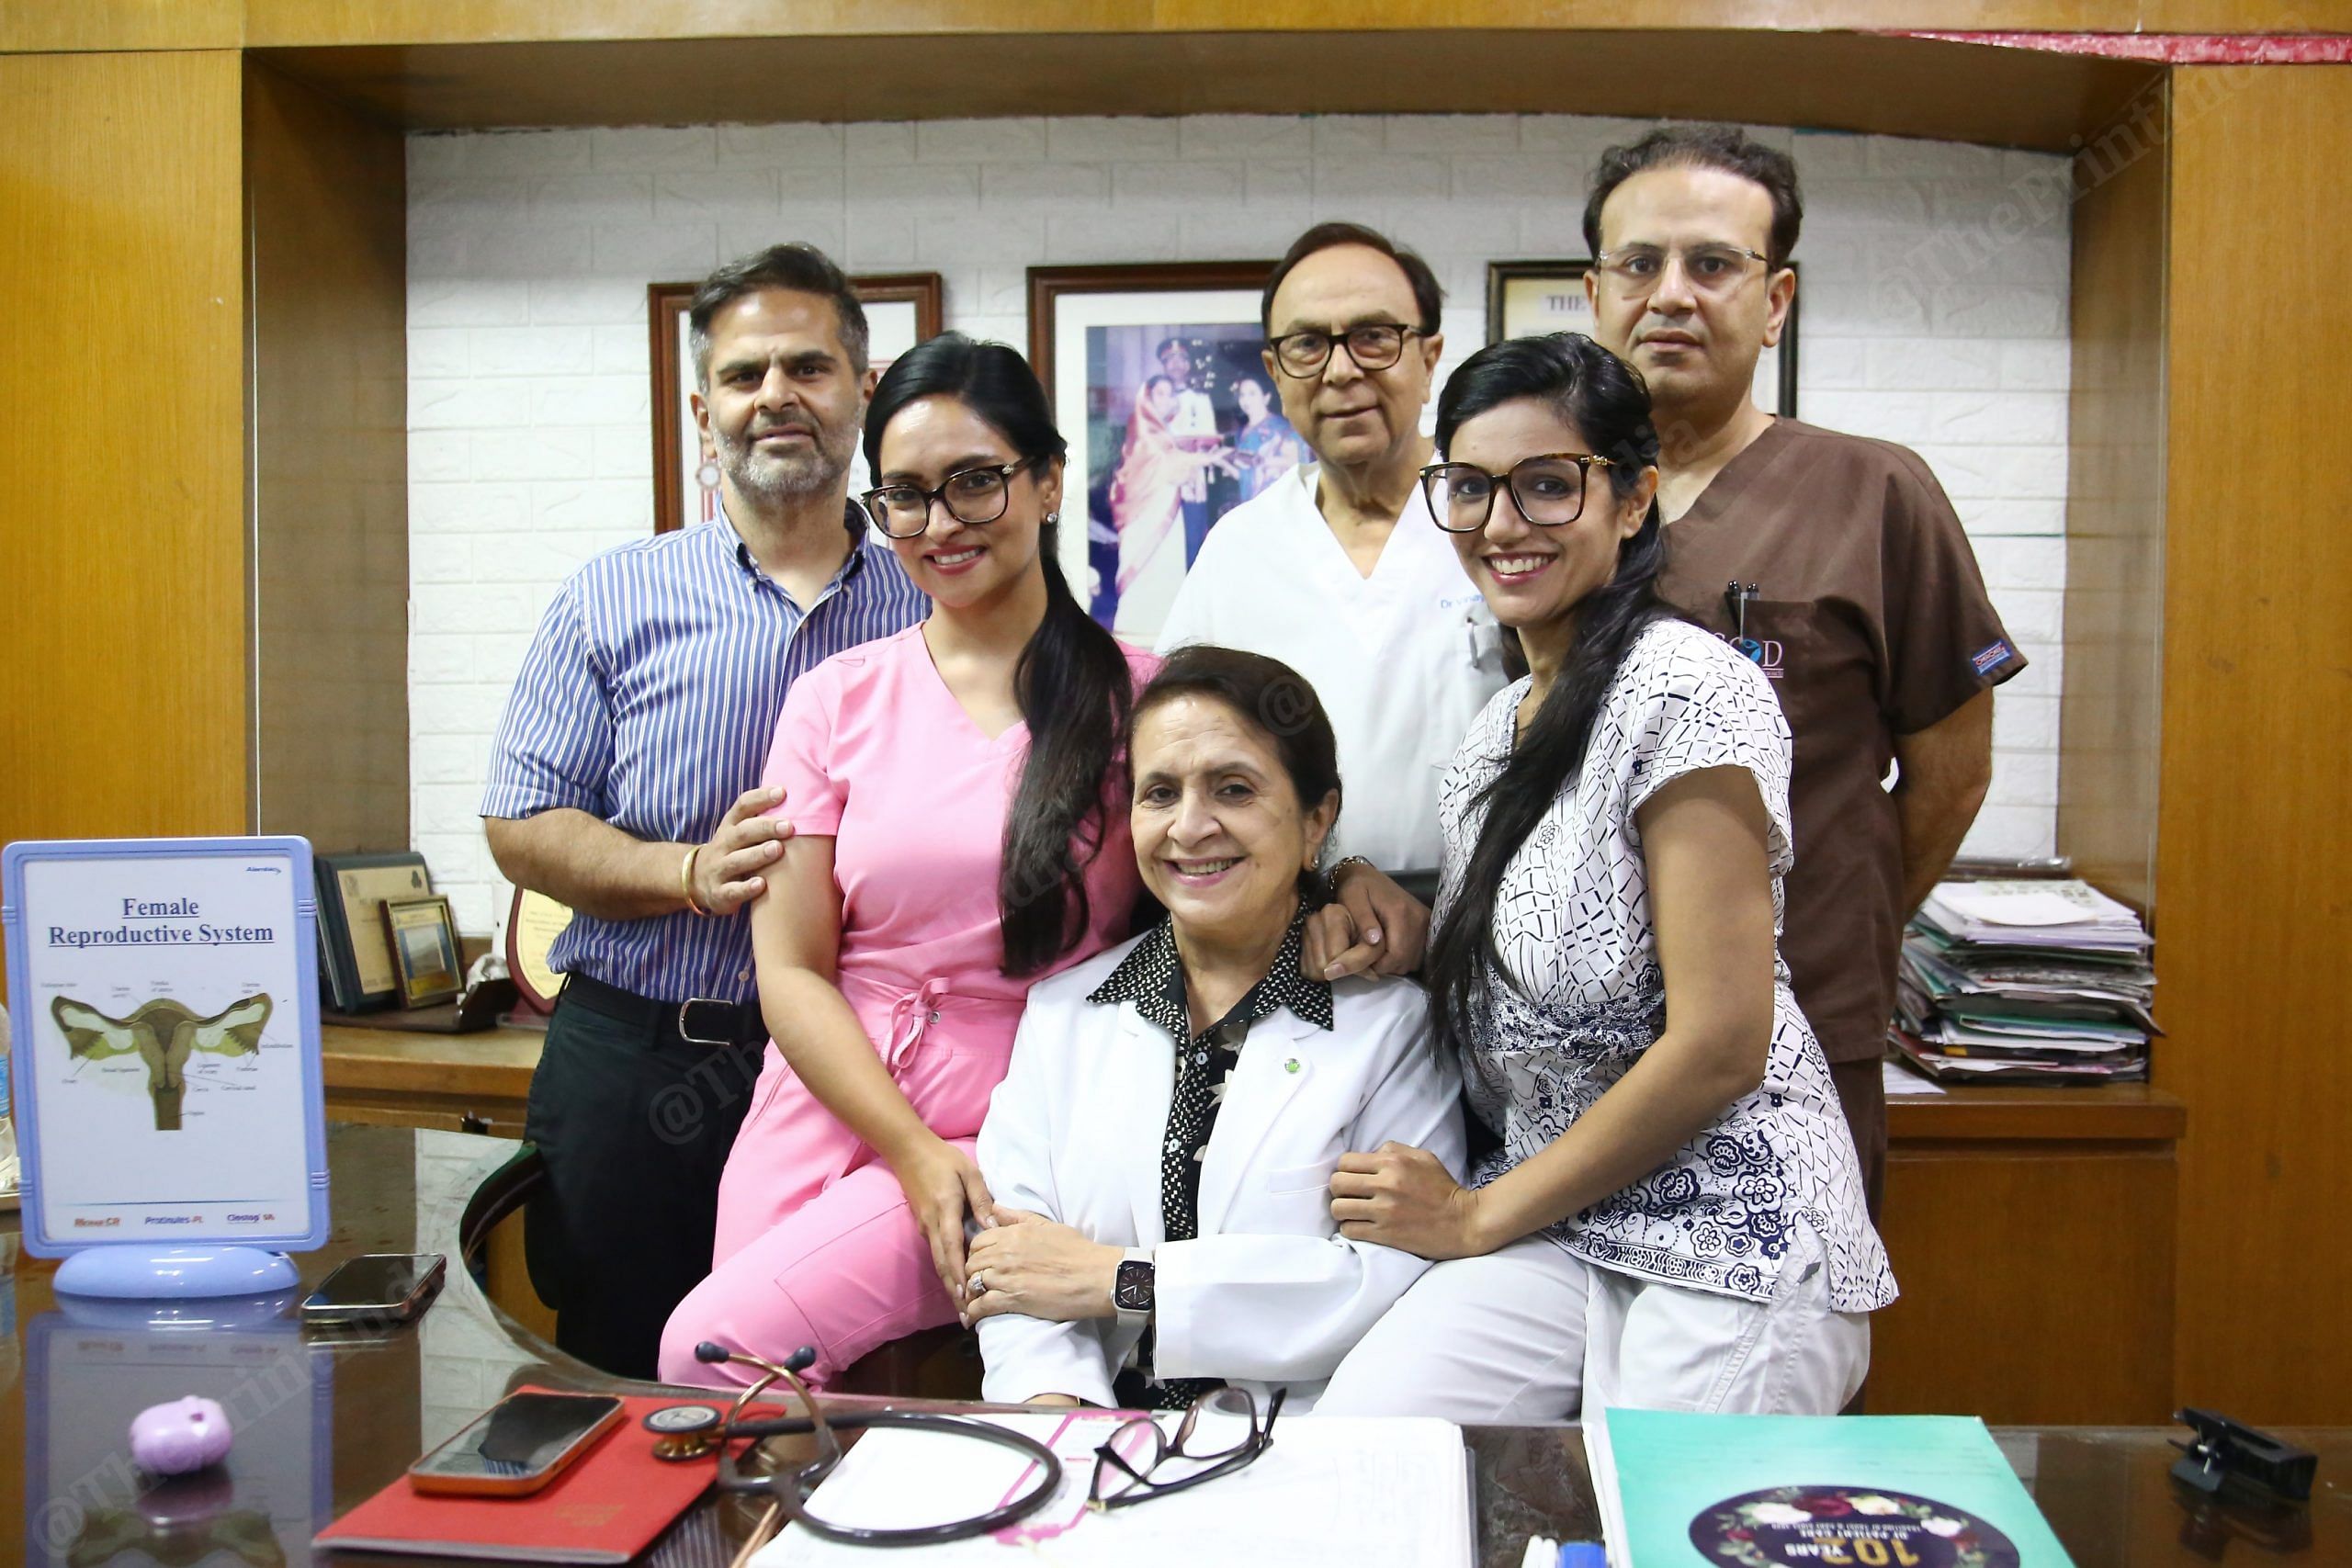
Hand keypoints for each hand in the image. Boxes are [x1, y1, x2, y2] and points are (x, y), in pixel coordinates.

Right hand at [691, 785, 795, 915]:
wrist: (696, 879)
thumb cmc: (731, 851)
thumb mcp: (739, 832)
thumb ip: (761, 819)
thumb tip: (799, 799)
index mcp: (730, 826)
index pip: (743, 806)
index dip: (761, 798)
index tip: (783, 792)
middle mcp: (723, 845)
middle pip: (742, 832)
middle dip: (765, 827)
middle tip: (788, 826)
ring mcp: (719, 869)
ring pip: (736, 860)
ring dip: (757, 854)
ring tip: (777, 849)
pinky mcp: (719, 893)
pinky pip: (732, 891)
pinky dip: (746, 888)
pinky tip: (762, 884)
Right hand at [888, 1137, 995, 1306]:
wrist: (908, 1150)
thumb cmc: (943, 1159)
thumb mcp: (969, 1173)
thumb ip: (981, 1200)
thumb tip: (993, 1228)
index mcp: (945, 1211)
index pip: (953, 1249)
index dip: (960, 1275)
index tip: (967, 1297)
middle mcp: (932, 1225)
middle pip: (943, 1265)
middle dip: (955, 1292)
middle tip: (966, 1317)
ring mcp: (925, 1227)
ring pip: (939, 1262)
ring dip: (951, 1284)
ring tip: (964, 1307)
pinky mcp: (924, 1226)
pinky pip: (937, 1253)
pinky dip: (947, 1270)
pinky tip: (957, 1281)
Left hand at [960, 1208, 1123, 1327]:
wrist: (1095, 1276)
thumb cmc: (1077, 1251)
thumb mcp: (1048, 1226)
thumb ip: (1019, 1217)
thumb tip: (995, 1207)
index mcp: (1013, 1233)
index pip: (978, 1242)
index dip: (977, 1254)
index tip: (983, 1263)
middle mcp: (1005, 1253)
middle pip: (971, 1263)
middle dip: (972, 1274)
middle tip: (979, 1284)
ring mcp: (1006, 1276)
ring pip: (972, 1284)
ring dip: (971, 1294)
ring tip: (975, 1302)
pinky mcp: (1012, 1299)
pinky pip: (980, 1306)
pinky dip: (973, 1313)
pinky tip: (973, 1318)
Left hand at [1302, 863, 1428, 980]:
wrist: (1368, 875)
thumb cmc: (1356, 888)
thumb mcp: (1352, 899)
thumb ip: (1363, 921)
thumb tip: (1375, 941)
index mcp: (1400, 912)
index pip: (1396, 955)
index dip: (1378, 966)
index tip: (1362, 962)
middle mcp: (1418, 918)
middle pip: (1405, 960)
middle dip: (1384, 966)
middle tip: (1367, 959)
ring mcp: (1426, 922)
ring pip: (1412, 960)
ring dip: (1394, 963)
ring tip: (1376, 952)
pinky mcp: (1428, 924)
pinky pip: (1418, 954)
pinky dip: (1403, 957)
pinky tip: (1388, 948)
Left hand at [1330, 1142, 1487, 1259]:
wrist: (1464, 1222)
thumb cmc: (1443, 1188)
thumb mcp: (1423, 1157)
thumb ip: (1394, 1150)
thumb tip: (1369, 1154)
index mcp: (1393, 1162)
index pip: (1345, 1162)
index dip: (1345, 1170)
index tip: (1353, 1178)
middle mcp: (1385, 1184)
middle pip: (1336, 1183)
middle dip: (1339, 1190)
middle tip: (1350, 1195)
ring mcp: (1384, 1211)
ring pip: (1338, 1208)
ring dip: (1342, 1211)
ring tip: (1353, 1213)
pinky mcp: (1385, 1234)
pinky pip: (1349, 1230)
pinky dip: (1350, 1228)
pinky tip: (1361, 1226)